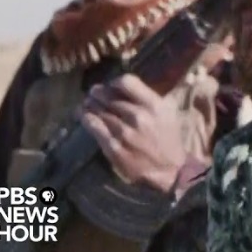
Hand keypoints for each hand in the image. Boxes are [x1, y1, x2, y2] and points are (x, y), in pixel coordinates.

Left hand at [80, 74, 186, 191]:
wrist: (168, 169)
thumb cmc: (168, 138)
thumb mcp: (168, 112)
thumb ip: (149, 96)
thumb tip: (127, 85)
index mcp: (154, 105)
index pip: (126, 82)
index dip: (114, 82)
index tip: (111, 86)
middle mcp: (138, 116)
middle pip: (107, 95)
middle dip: (98, 93)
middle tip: (94, 93)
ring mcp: (124, 132)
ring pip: (98, 109)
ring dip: (90, 104)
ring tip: (87, 103)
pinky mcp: (113, 146)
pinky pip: (93, 126)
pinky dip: (86, 118)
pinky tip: (83, 115)